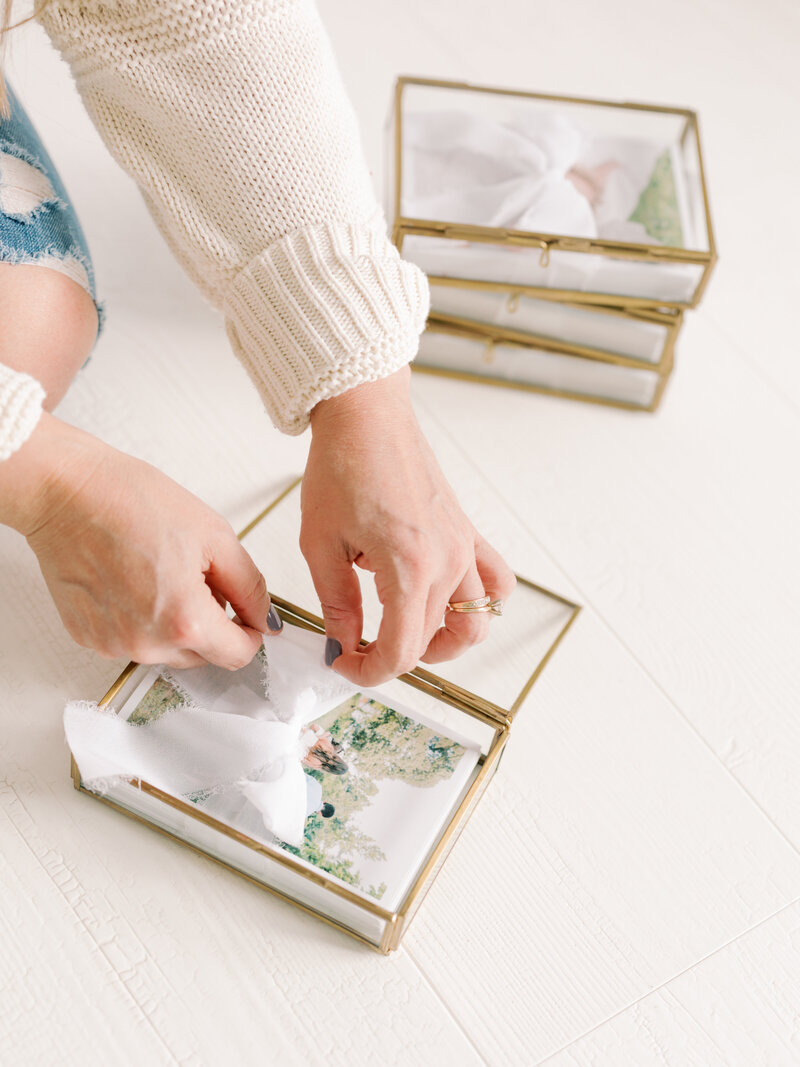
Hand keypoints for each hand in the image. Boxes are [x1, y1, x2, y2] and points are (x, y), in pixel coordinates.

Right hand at [1, 413, 274, 668]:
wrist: (66, 491)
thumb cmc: (132, 502)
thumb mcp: (215, 536)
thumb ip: (249, 586)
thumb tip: (266, 620)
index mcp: (184, 621)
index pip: (237, 656)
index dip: (249, 632)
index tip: (245, 612)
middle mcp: (146, 644)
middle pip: (202, 657)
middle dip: (212, 625)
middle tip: (197, 577)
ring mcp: (112, 645)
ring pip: (167, 652)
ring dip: (176, 625)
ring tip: (160, 574)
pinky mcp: (87, 638)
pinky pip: (132, 641)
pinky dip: (141, 621)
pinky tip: (131, 581)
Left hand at [301, 367, 515, 685]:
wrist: (367, 417)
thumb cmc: (342, 466)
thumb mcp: (320, 543)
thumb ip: (336, 602)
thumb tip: (343, 644)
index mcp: (409, 566)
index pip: (402, 651)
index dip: (368, 672)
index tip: (343, 664)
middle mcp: (447, 560)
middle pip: (432, 642)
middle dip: (392, 658)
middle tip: (357, 649)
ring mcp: (464, 547)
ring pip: (475, 624)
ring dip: (443, 643)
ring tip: (404, 633)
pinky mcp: (468, 533)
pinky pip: (495, 583)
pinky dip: (478, 603)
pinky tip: (444, 600)